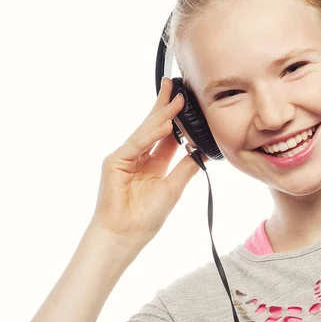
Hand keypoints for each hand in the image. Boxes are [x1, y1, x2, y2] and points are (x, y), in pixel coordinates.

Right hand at [91, 77, 206, 250]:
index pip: (167, 134)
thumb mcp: (174, 187)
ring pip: (146, 131)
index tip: (188, 102)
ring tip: (177, 100)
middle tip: (176, 85)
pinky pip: (136, 144)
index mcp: (153, 161)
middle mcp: (139, 155)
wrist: (126, 236)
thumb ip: (187, 167)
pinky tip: (165, 124)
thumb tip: (206, 151)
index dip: (177, 118)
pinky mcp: (114, 162)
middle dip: (165, 105)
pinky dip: (150, 134)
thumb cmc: (146, 216)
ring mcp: (125, 157)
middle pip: (154, 125)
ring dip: (162, 115)